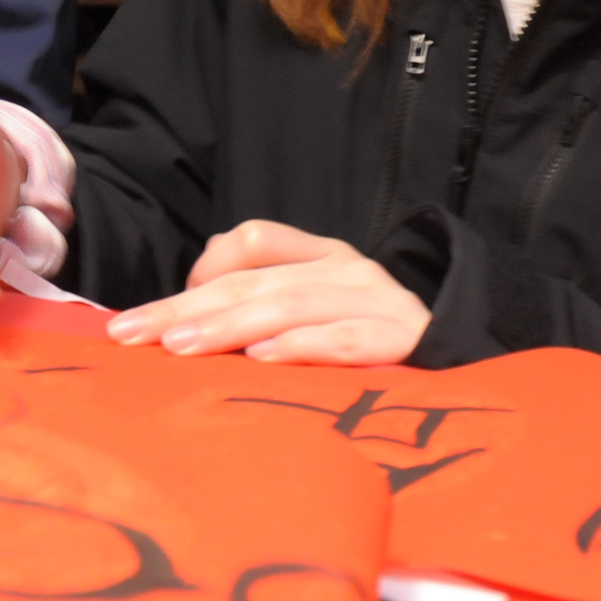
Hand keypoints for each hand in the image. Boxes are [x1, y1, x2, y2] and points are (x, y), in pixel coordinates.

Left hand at [107, 221, 428, 364]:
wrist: (467, 359)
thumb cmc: (373, 343)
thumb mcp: (318, 310)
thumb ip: (263, 297)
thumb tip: (191, 305)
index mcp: (321, 254)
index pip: (252, 240)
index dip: (201, 271)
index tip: (153, 318)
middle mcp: (346, 268)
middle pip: (253, 280)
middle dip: (186, 308)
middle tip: (133, 334)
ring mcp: (375, 300)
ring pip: (290, 305)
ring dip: (229, 326)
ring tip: (181, 347)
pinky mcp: (403, 338)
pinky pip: (347, 339)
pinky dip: (304, 346)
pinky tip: (264, 358)